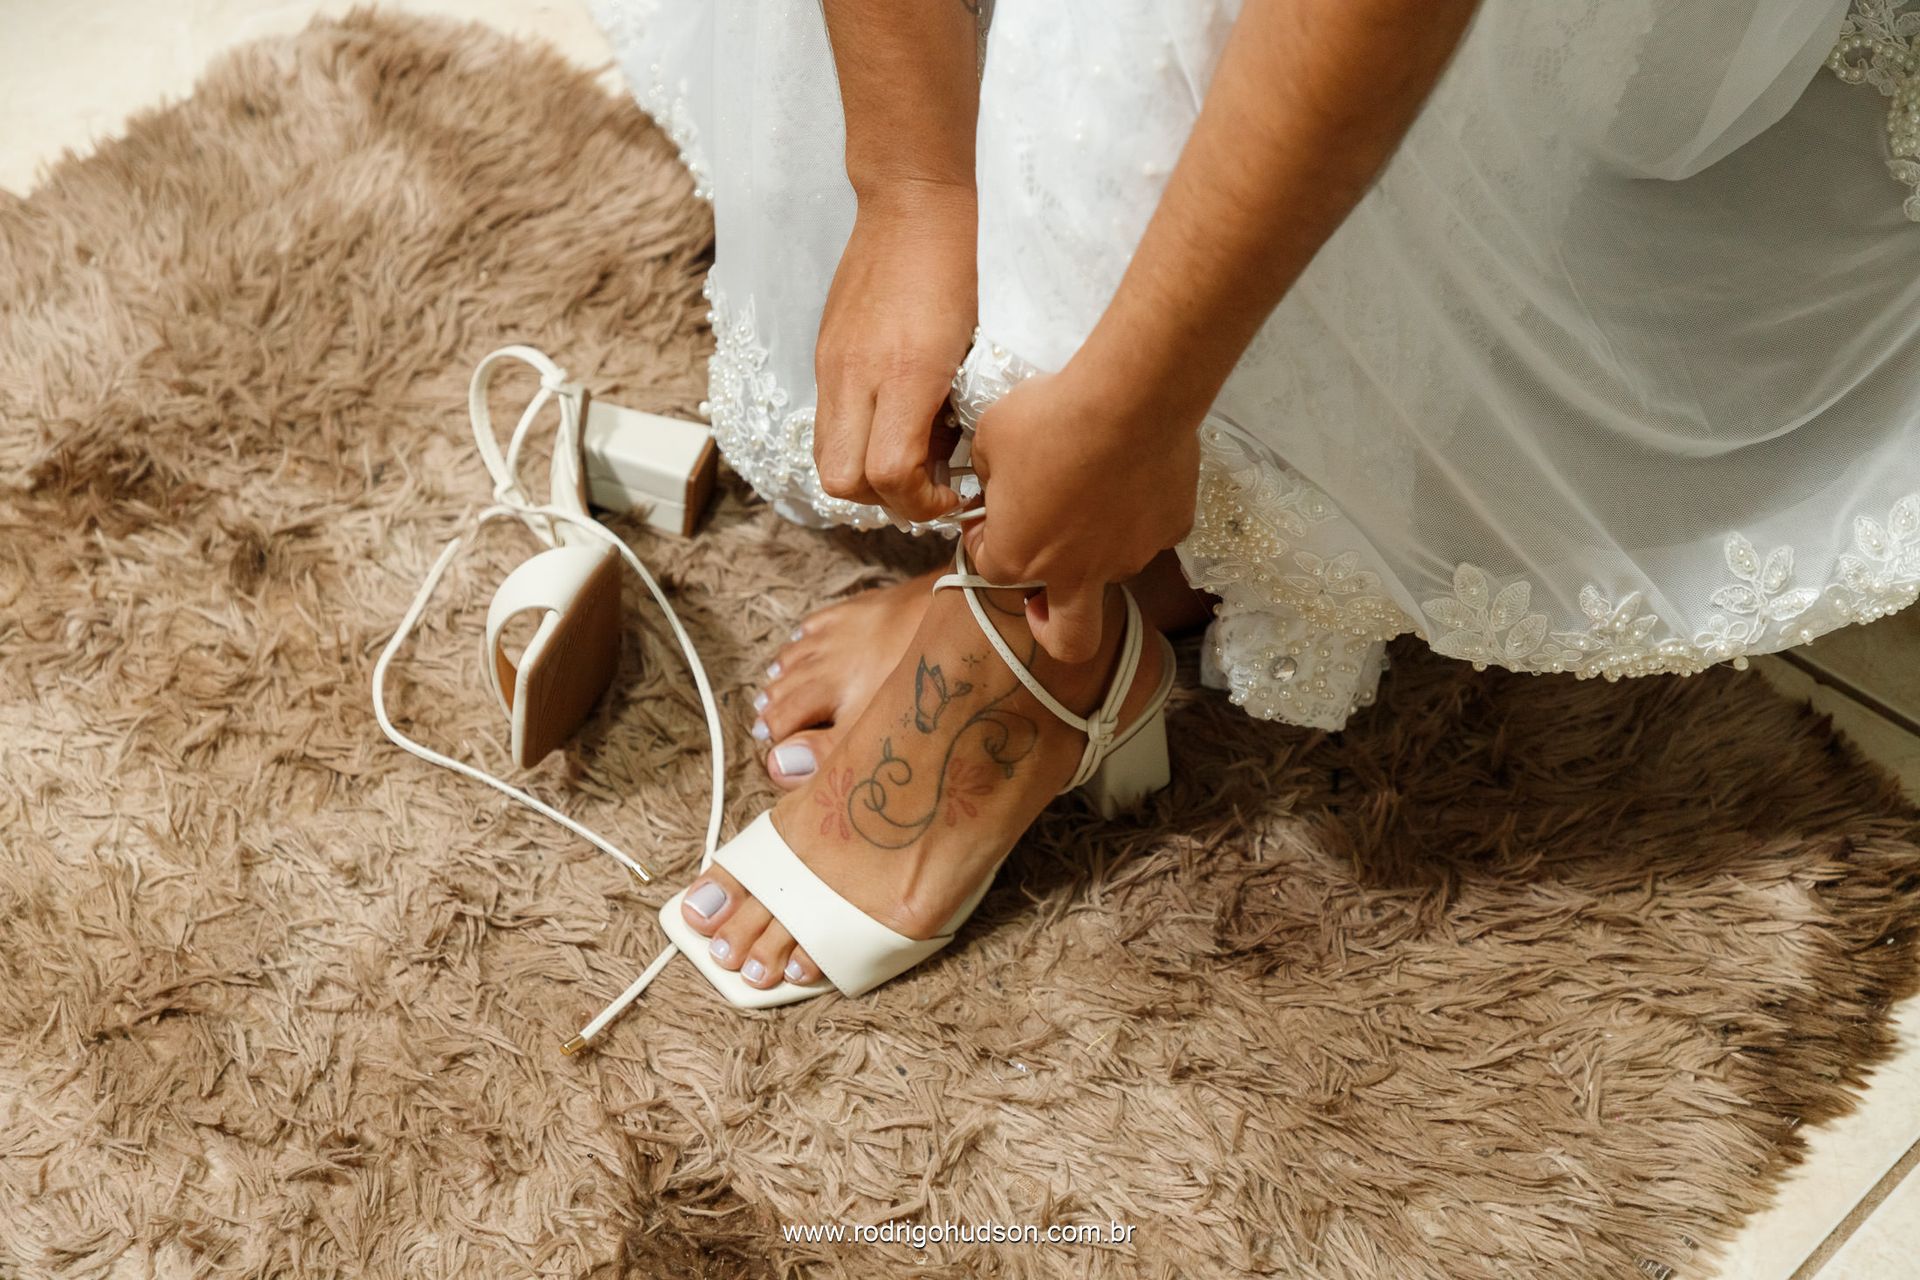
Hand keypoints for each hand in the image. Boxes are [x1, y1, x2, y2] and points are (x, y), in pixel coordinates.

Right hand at [812, 181, 976, 522]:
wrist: (912, 200)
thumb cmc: (964, 266)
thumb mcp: (980, 344)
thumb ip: (959, 407)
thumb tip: (951, 460)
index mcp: (905, 373)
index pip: (888, 476)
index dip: (921, 503)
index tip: (952, 496)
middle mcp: (856, 375)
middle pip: (842, 483)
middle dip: (886, 500)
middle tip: (929, 486)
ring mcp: (832, 365)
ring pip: (825, 459)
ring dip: (865, 476)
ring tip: (912, 454)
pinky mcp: (824, 354)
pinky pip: (827, 422)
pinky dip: (856, 440)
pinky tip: (894, 417)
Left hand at [962, 362, 1201, 662]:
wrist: (1130, 398)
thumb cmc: (1052, 417)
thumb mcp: (991, 437)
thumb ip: (990, 472)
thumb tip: (1000, 477)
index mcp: (1019, 557)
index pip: (991, 567)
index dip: (986, 539)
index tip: (991, 515)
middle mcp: (1075, 573)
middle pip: (1068, 638)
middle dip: (1051, 631)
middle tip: (1042, 603)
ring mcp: (1129, 557)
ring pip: (1110, 569)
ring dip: (1096, 545)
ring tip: (1096, 488)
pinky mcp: (1170, 531)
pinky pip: (1151, 530)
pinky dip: (1141, 513)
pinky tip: (1134, 474)